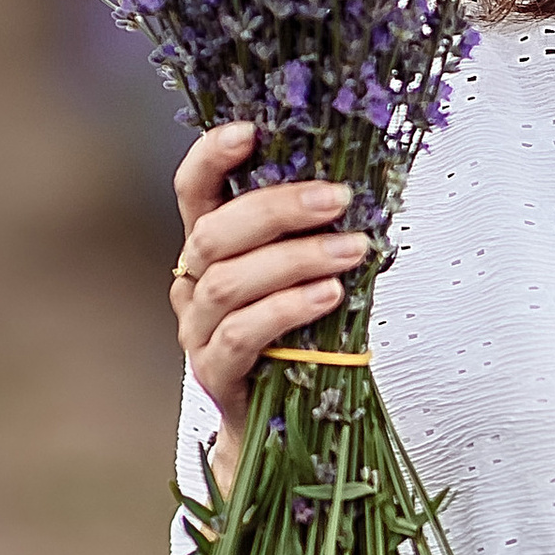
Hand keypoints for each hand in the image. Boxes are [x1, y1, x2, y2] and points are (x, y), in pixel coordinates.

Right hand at [169, 123, 370, 484]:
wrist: (284, 424)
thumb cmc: (300, 338)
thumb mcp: (308, 275)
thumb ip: (316, 235)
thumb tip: (361, 187)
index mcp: (212, 248)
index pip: (194, 190)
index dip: (213, 156)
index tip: (252, 131)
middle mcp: (193, 283)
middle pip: (214, 233)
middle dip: (278, 207)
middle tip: (337, 198)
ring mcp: (197, 330)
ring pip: (230, 282)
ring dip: (296, 258)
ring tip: (351, 250)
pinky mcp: (215, 372)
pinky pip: (244, 333)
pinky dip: (288, 308)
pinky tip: (329, 296)